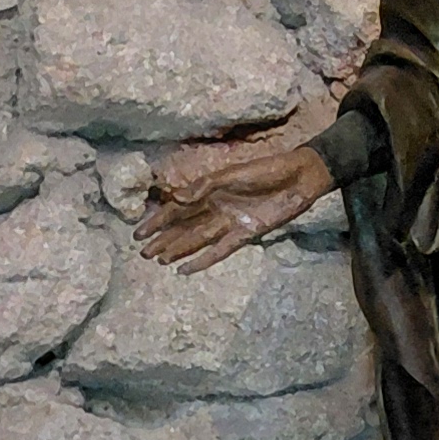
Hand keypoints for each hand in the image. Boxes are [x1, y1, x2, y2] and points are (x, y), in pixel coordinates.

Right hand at [136, 139, 336, 271]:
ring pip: (197, 240)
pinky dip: (204, 259)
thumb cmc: (266, 170)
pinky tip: (187, 269)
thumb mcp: (232, 174)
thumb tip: (176, 199)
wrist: (299, 177)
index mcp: (209, 192)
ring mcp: (230, 223)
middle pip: (184, 227)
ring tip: (159, 260)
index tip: (139, 233)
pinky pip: (221, 250)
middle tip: (143, 253)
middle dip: (164, 239)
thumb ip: (204, 186)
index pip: (176, 209)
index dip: (158, 221)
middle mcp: (215, 209)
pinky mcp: (246, 234)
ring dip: (178, 250)